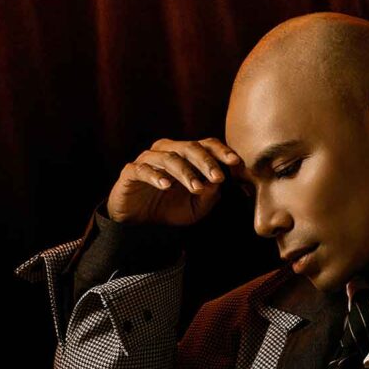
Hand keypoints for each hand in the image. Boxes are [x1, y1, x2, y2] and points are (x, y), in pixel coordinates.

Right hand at [106, 137, 240, 225]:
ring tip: (196, 188)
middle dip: (207, 162)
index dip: (222, 152)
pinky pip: (143, 169)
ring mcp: (148, 159)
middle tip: (218, 178)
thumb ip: (210, 196)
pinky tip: (166, 185)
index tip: (237, 163)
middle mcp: (168, 151)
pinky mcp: (130, 172)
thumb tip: (218, 182)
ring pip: (169, 157)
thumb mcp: (197, 208)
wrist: (138, 223)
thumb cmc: (170, 209)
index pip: (207, 145)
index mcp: (187, 155)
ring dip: (185, 172)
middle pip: (190, 147)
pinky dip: (155, 176)